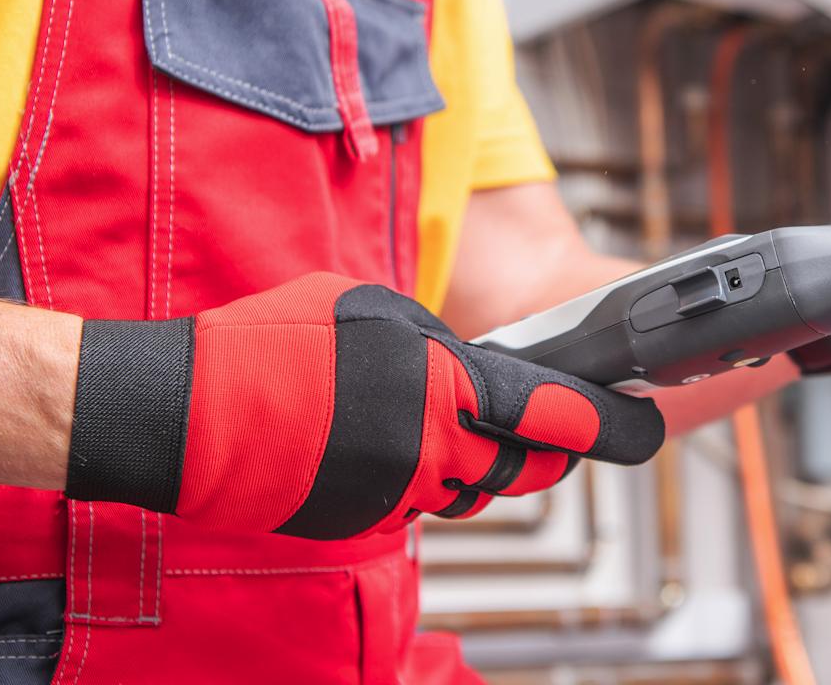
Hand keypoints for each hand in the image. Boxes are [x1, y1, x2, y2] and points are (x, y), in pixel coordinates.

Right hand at [64, 273, 663, 538]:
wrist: (186, 414)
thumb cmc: (272, 345)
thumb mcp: (373, 308)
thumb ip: (441, 344)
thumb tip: (477, 368)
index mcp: (447, 382)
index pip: (561, 415)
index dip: (612, 425)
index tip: (645, 425)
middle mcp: (435, 447)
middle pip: (528, 466)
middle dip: (547, 449)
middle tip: (545, 426)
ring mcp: (400, 493)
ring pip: (474, 487)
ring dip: (472, 459)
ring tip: (416, 415)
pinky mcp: (367, 522)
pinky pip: (419, 503)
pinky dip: (416, 476)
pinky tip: (370, 441)